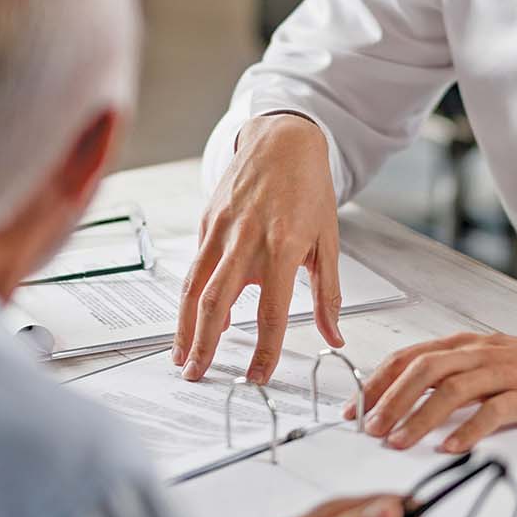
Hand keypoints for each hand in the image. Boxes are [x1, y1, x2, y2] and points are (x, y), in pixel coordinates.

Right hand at [175, 114, 342, 383]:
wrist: (282, 140)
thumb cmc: (308, 189)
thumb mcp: (328, 240)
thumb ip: (328, 294)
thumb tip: (334, 337)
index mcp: (284, 247)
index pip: (270, 312)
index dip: (263, 350)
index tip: (256, 377)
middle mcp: (246, 240)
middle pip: (215, 303)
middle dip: (203, 346)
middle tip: (197, 376)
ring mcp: (221, 229)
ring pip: (193, 287)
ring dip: (184, 327)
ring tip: (182, 357)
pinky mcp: (206, 222)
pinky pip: (195, 266)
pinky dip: (190, 298)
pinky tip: (191, 321)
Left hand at [345, 323, 516, 452]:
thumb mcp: (485, 360)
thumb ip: (448, 374)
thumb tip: (400, 399)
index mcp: (463, 345)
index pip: (408, 357)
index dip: (377, 381)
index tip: (355, 408)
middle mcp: (479, 353)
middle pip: (424, 369)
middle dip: (391, 399)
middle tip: (370, 427)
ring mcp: (505, 372)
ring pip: (453, 389)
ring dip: (420, 416)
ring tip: (399, 440)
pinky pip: (494, 411)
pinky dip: (468, 429)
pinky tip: (451, 446)